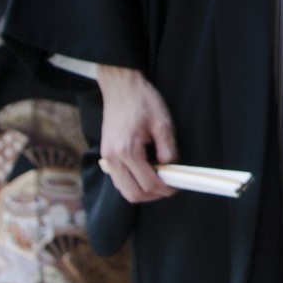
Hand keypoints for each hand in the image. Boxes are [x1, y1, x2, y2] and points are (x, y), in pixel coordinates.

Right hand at [97, 65, 177, 203]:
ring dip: (142, 191)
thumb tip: (171, 169)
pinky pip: (118, 179)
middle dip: (153, 195)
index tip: (177, 185)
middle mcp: (113, 159)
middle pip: (133, 194)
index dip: (165, 189)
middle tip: (169, 187)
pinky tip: (146, 172)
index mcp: (127, 151)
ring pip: (124, 190)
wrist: (121, 87)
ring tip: (159, 180)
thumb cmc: (142, 101)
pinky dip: (132, 183)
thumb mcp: (162, 123)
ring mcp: (107, 158)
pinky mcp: (106, 155)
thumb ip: (168, 149)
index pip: (147, 184)